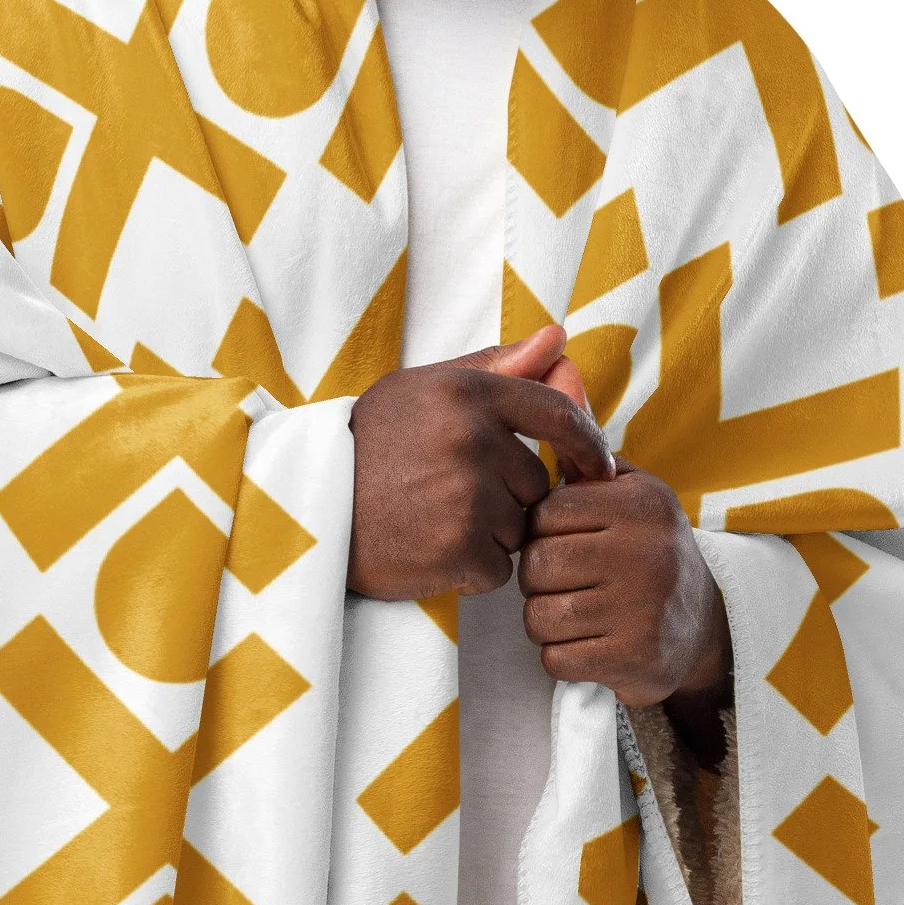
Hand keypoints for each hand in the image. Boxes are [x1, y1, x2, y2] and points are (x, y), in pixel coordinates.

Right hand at [347, 326, 614, 602]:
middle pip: (536, 480)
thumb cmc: (367, 443)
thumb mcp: (422, 388)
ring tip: (433, 517)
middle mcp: (471, 441)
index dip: (587, 440)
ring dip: (492, 531)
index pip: (557, 412)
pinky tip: (430, 547)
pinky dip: (473, 567)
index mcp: (466, 392)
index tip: (597, 463)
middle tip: (448, 491)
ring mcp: (466, 498)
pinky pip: (499, 567)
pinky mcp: (459, 551)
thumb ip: (495, 366)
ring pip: (520, 526)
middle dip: (508, 493)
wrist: (306, 506)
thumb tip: (559, 337)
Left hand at [519, 458, 732, 753]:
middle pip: (537, 564)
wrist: (703, 627)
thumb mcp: (632, 495)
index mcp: (642, 504)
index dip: (540, 531)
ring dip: (545, 619)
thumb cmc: (648, 551)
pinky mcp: (636, 659)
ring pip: (539, 615)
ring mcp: (643, 609)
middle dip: (538, 577)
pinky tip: (588, 644)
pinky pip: (556, 658)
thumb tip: (552, 415)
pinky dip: (561, 656)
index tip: (562, 542)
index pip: (545, 512)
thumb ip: (589, 462)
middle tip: (563, 582)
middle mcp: (648, 553)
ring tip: (574, 612)